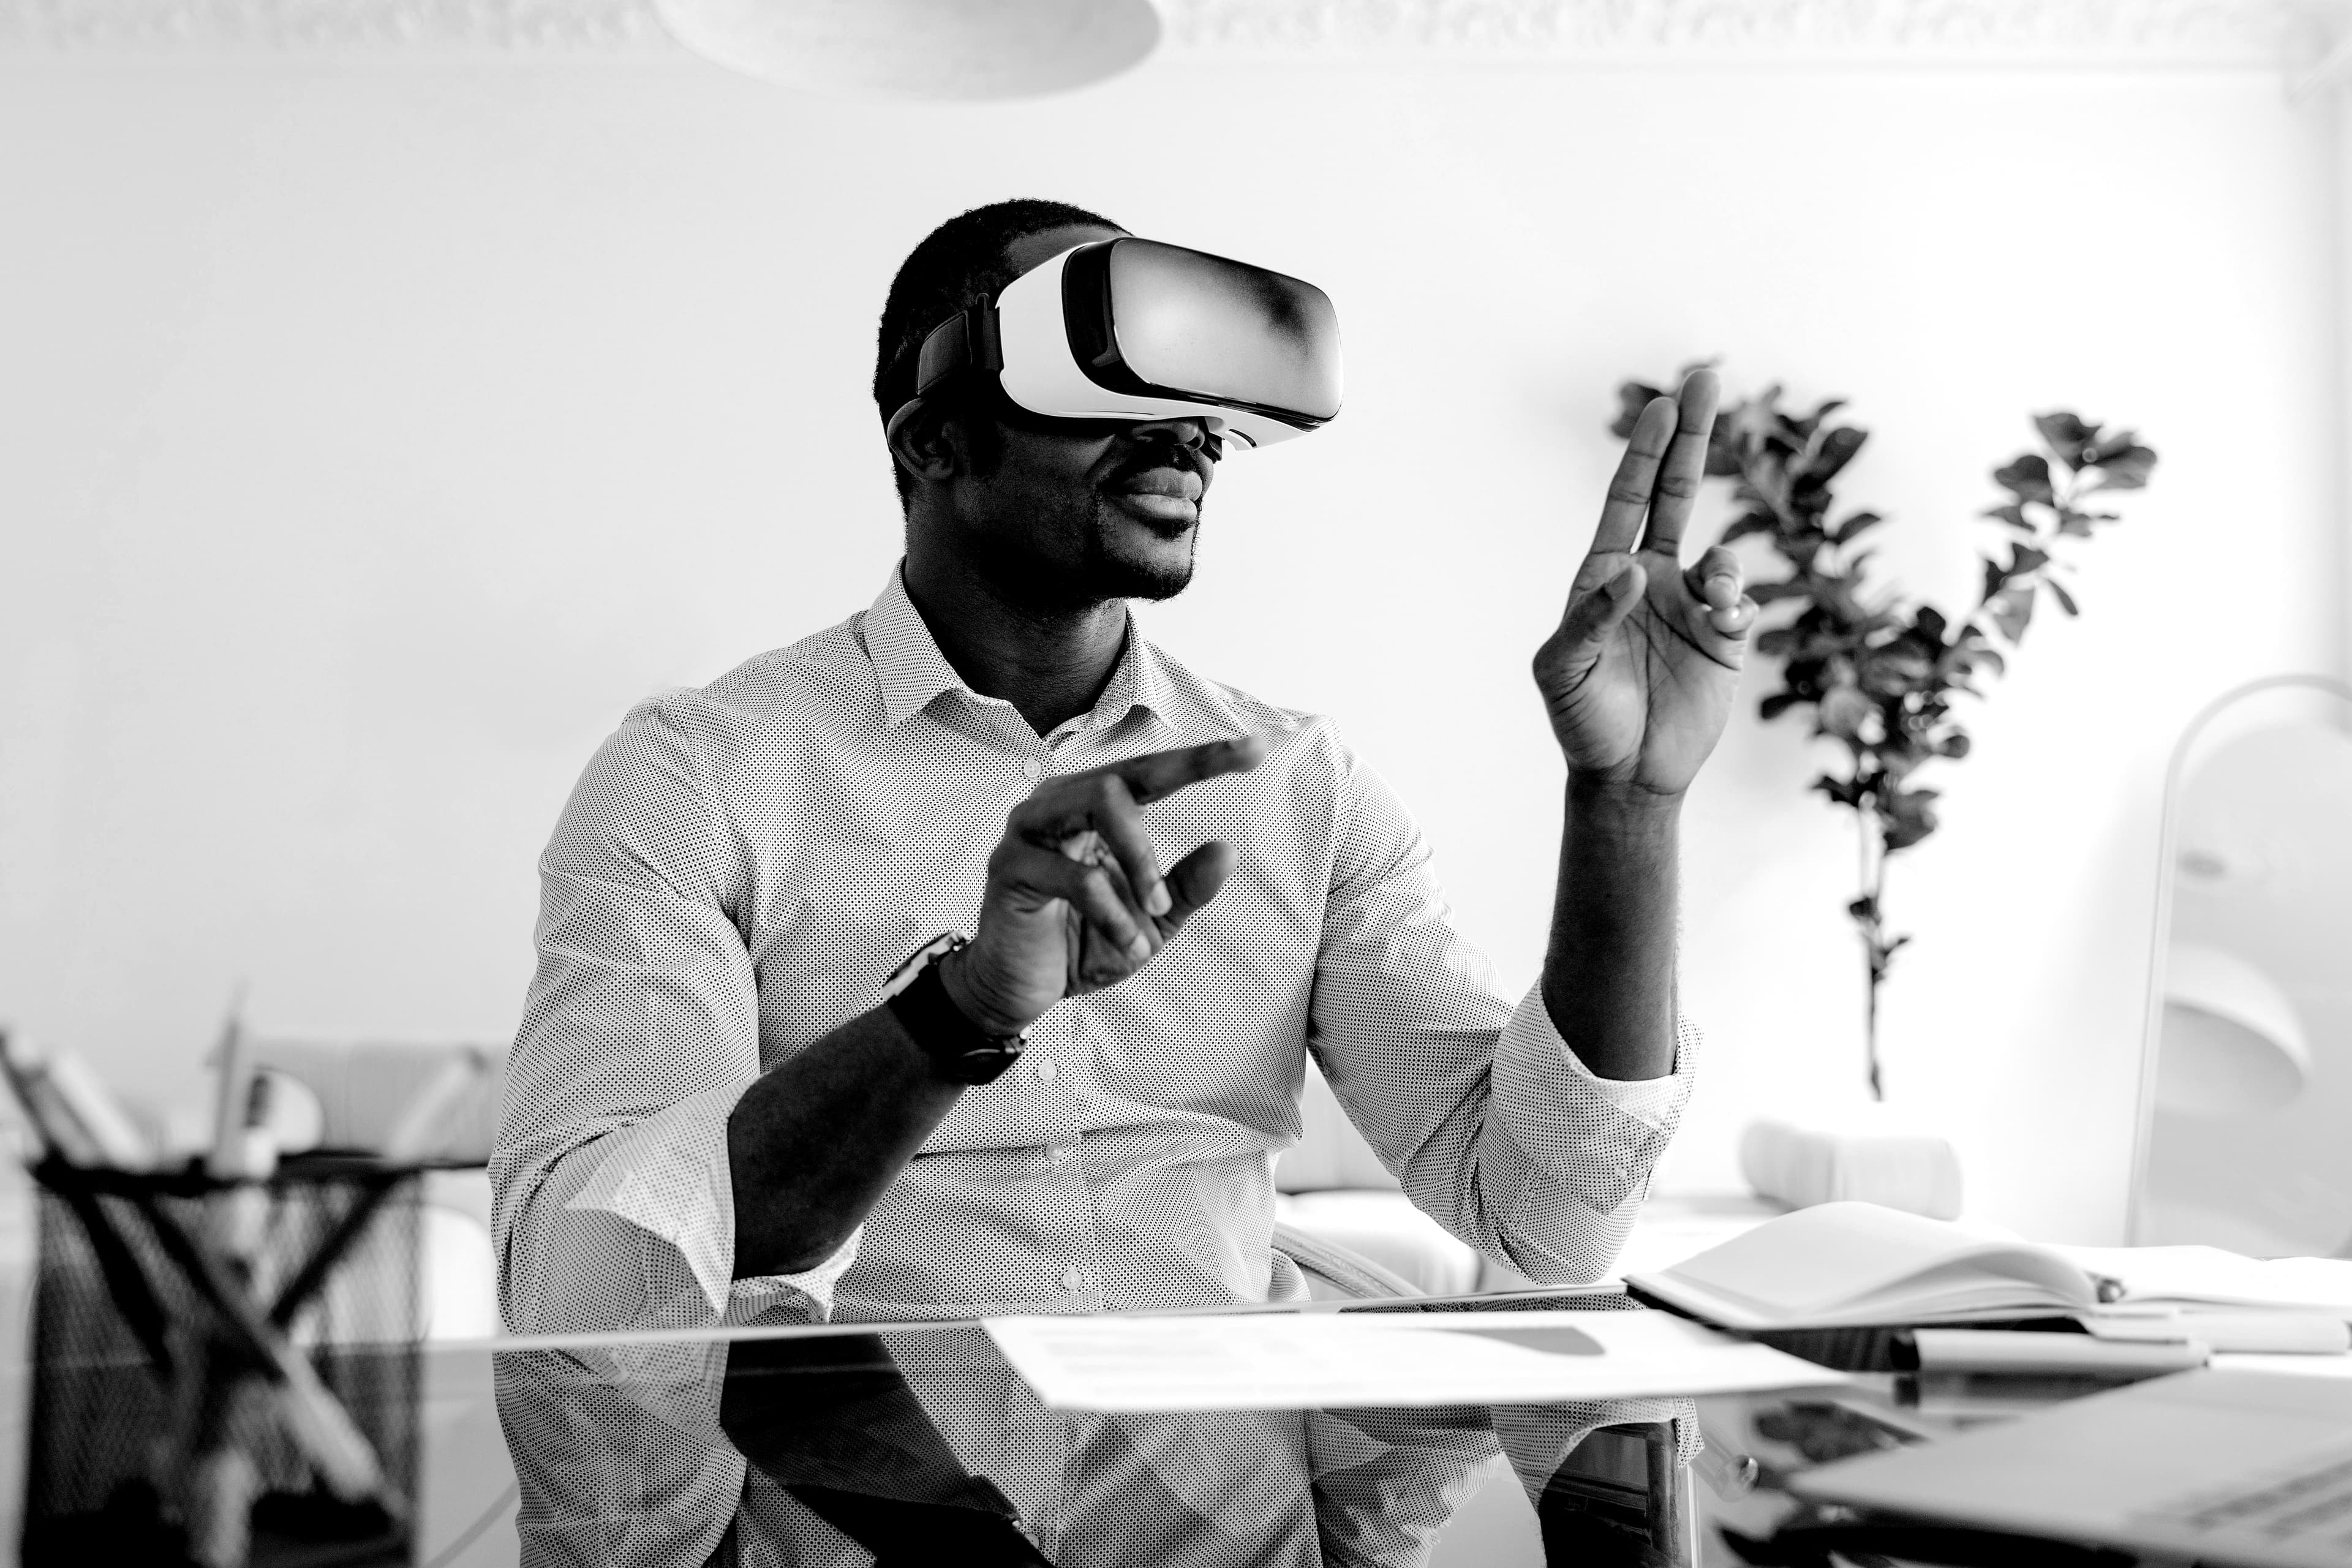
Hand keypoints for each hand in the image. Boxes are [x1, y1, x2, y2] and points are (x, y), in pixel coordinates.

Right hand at [941, 737, 1267, 1036]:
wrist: (1020, 990)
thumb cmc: (1082, 944)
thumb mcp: (1151, 919)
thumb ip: (1186, 886)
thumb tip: (1228, 850)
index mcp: (1092, 809)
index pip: (1151, 771)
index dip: (1203, 758)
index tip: (1256, 749)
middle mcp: (1059, 805)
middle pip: (1121, 775)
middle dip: (1167, 809)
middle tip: (1177, 880)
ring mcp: (1029, 831)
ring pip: (1097, 803)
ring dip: (1139, 860)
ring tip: (1155, 908)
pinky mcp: (1010, 868)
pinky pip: (1077, 877)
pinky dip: (1115, 915)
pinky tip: (1128, 944)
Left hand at [1533, 368, 1757, 796]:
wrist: (1628, 775)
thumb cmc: (1583, 721)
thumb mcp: (1564, 671)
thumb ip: (1590, 619)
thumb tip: (1631, 571)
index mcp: (1604, 577)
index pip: (1628, 500)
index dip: (1645, 451)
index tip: (1663, 403)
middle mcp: (1649, 580)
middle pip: (1675, 494)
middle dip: (1691, 438)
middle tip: (1706, 378)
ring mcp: (1689, 606)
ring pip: (1719, 555)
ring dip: (1722, 569)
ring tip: (1715, 600)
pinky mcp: (1724, 639)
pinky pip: (1740, 602)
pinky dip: (1737, 602)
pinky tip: (1725, 622)